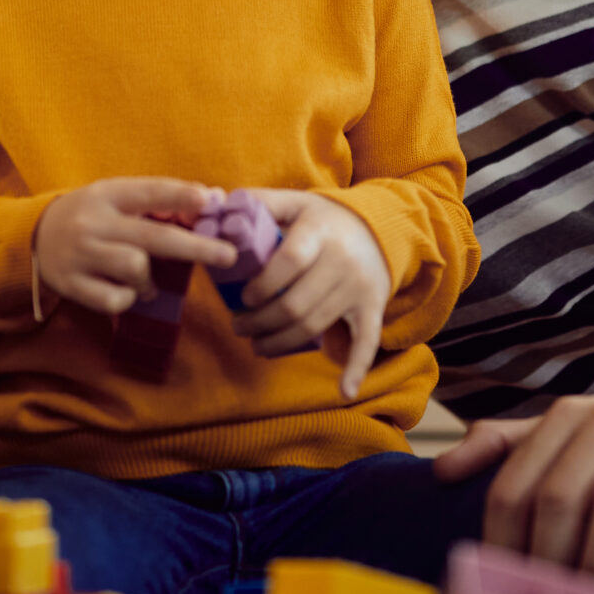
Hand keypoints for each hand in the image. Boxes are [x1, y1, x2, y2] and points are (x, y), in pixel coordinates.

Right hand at [33, 177, 236, 315]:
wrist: (33, 236)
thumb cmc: (91, 216)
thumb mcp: (116, 197)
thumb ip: (159, 199)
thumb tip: (212, 197)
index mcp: (108, 194)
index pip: (149, 192)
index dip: (180, 195)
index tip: (209, 201)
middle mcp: (94, 222)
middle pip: (152, 236)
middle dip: (195, 247)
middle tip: (228, 256)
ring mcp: (81, 254)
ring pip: (135, 268)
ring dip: (150, 280)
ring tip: (146, 282)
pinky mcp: (72, 285)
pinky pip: (115, 300)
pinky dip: (128, 299)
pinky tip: (123, 292)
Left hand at [225, 190, 389, 398]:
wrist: (379, 227)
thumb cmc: (323, 218)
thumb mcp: (295, 201)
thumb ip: (258, 202)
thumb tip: (214, 203)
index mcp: (319, 231)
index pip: (288, 261)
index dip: (261, 285)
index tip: (242, 298)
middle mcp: (342, 260)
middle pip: (296, 304)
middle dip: (260, 322)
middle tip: (238, 325)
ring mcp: (359, 287)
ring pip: (315, 326)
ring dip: (280, 343)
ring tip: (256, 343)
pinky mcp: (373, 307)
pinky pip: (367, 342)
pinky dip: (357, 370)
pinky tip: (344, 393)